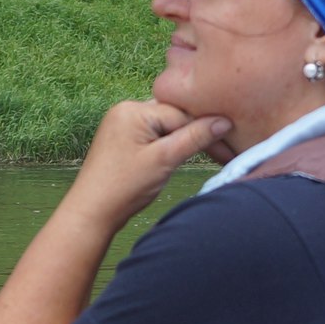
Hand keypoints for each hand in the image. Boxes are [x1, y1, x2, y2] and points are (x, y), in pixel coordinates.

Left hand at [61, 100, 230, 230]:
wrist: (91, 213)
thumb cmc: (122, 187)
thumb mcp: (165, 159)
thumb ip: (195, 137)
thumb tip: (224, 122)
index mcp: (133, 110)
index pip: (182, 113)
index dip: (209, 129)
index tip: (233, 143)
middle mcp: (127, 110)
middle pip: (176, 116)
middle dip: (200, 132)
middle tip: (227, 149)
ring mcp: (124, 125)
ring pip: (169, 126)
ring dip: (188, 140)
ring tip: (213, 154)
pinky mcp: (125, 139)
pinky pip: (157, 134)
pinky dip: (173, 145)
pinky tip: (186, 154)